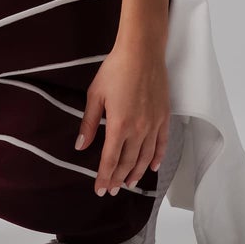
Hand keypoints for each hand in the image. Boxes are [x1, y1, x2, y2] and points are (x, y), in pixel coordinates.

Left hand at [73, 42, 169, 195]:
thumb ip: (89, 123)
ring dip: (137, 173)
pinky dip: (157, 158)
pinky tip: (152, 167)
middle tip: (112, 190)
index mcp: (119, 125)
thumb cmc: (115, 70)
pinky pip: (161, 145)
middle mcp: (138, 130)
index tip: (99, 189)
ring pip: (145, 158)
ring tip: (129, 184)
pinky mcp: (164, 118)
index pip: (110, 159)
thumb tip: (80, 146)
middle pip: (128, 162)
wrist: (141, 53)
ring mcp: (153, 125)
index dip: (104, 176)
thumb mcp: (95, 95)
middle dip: (118, 179)